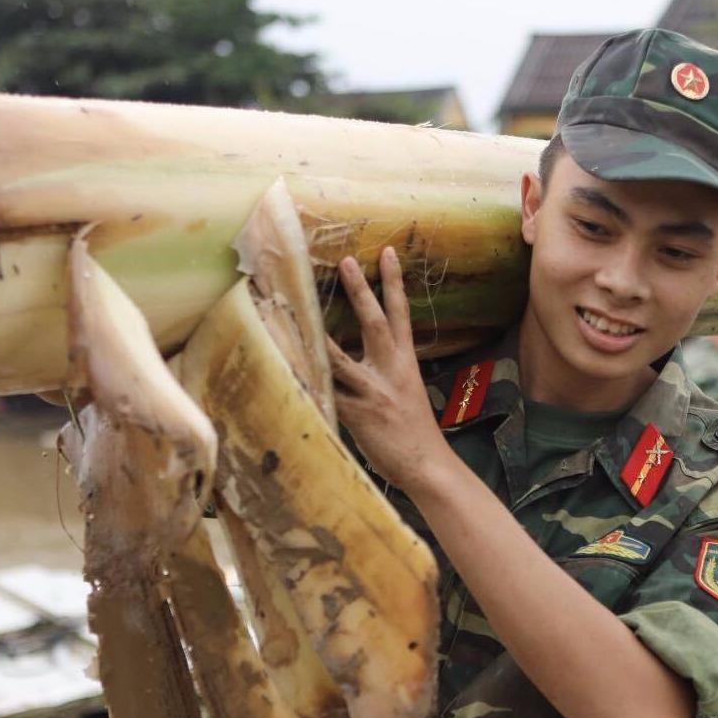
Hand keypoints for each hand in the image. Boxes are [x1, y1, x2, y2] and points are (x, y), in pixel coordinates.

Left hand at [325, 247, 450, 492]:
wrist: (427, 464)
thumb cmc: (413, 431)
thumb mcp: (404, 392)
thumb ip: (382, 372)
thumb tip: (356, 357)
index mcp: (405, 362)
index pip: (400, 313)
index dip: (394, 282)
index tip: (388, 253)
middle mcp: (390, 370)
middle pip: (374, 322)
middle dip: (361, 290)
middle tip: (346, 261)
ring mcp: (374, 392)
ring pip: (342, 358)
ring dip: (320, 337)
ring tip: (301, 314)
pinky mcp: (359, 415)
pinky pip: (328, 394)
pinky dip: (310, 384)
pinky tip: (290, 373)